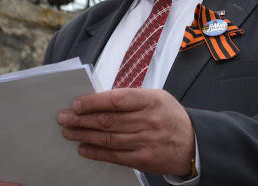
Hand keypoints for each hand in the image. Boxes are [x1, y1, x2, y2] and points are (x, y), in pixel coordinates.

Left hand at [58, 88, 194, 175]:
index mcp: (151, 100)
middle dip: (82, 119)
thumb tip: (99, 100)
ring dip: (84, 135)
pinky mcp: (143, 160)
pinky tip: (83, 147)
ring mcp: (145, 142)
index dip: (94, 102)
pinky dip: (96, 152)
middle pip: (108, 120)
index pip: (117, 99)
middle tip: (63, 117)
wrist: (194, 143)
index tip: (77, 103)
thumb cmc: (171, 117)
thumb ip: (131, 98)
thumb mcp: (157, 98)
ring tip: (68, 131)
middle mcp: (148, 121)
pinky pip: (114, 156)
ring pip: (108, 138)